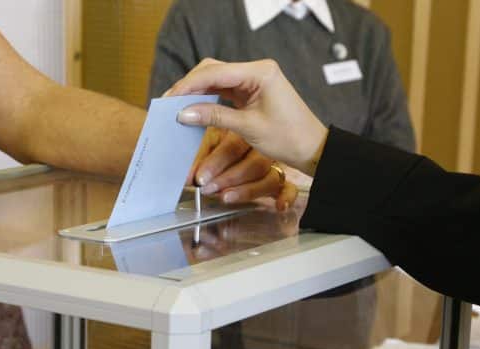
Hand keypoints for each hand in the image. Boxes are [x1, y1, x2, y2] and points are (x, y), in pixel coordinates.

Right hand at [170, 59, 329, 175]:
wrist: (311, 148)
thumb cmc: (288, 138)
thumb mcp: (248, 128)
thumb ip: (214, 117)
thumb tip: (184, 113)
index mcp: (260, 72)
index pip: (215, 72)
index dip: (189, 85)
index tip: (170, 99)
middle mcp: (256, 70)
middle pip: (213, 70)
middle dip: (190, 86)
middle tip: (168, 103)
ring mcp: (253, 79)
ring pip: (215, 78)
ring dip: (196, 91)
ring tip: (176, 106)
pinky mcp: (250, 90)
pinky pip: (223, 89)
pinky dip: (207, 98)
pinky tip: (193, 107)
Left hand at [190, 128, 298, 210]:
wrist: (238, 143)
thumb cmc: (217, 146)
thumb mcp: (206, 146)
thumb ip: (198, 159)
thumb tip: (187, 178)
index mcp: (242, 133)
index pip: (233, 146)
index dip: (216, 162)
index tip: (199, 177)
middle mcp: (261, 148)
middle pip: (255, 162)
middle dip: (229, 177)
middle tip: (209, 188)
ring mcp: (272, 165)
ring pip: (270, 177)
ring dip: (248, 190)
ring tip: (227, 197)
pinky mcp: (279, 181)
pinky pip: (288, 187)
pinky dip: (286, 196)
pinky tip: (280, 205)